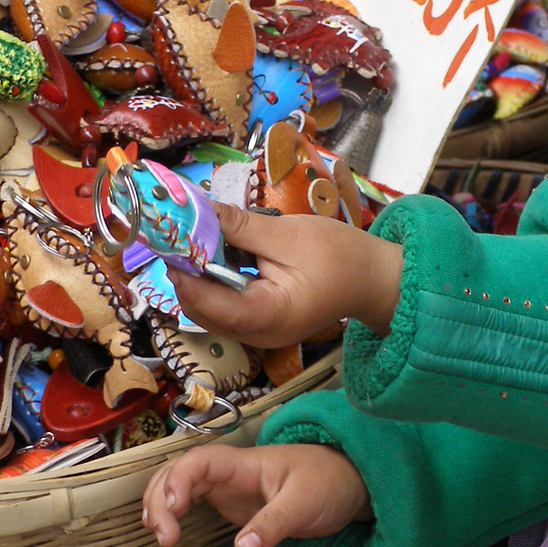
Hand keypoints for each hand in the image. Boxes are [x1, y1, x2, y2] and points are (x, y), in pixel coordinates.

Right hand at [142, 443, 370, 546]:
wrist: (349, 481)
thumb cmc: (329, 481)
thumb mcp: (305, 503)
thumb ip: (274, 524)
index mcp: (247, 463)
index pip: (200, 460)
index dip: (177, 479)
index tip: (173, 509)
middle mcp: (232, 471)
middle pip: (179, 471)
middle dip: (160, 497)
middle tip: (165, 536)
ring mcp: (230, 485)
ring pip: (180, 483)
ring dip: (161, 503)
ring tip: (162, 535)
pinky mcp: (232, 501)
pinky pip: (193, 499)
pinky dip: (173, 510)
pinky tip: (168, 529)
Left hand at [169, 201, 400, 348]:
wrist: (375, 278)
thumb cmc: (340, 256)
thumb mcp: (289, 235)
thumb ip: (240, 227)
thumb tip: (198, 212)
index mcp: (265, 316)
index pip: (205, 302)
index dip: (182, 270)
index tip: (172, 237)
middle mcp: (256, 335)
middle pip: (202, 310)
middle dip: (187, 272)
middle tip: (182, 234)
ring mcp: (260, 334)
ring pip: (211, 310)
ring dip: (201, 276)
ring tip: (201, 240)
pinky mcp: (264, 325)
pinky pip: (228, 308)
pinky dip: (219, 282)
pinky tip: (222, 255)